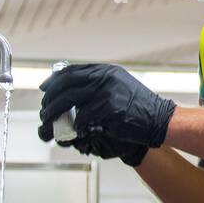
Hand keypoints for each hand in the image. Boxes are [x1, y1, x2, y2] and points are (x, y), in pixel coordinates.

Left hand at [37, 63, 175, 166]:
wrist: (159, 119)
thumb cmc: (140, 107)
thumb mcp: (120, 86)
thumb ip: (99, 84)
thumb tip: (74, 87)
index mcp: (106, 72)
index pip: (72, 72)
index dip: (55, 80)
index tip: (45, 88)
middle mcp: (104, 79)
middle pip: (66, 84)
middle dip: (51, 97)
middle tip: (45, 109)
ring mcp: (106, 93)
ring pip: (69, 100)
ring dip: (55, 112)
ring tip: (49, 120)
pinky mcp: (107, 110)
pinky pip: (82, 118)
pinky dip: (74, 125)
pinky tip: (72, 131)